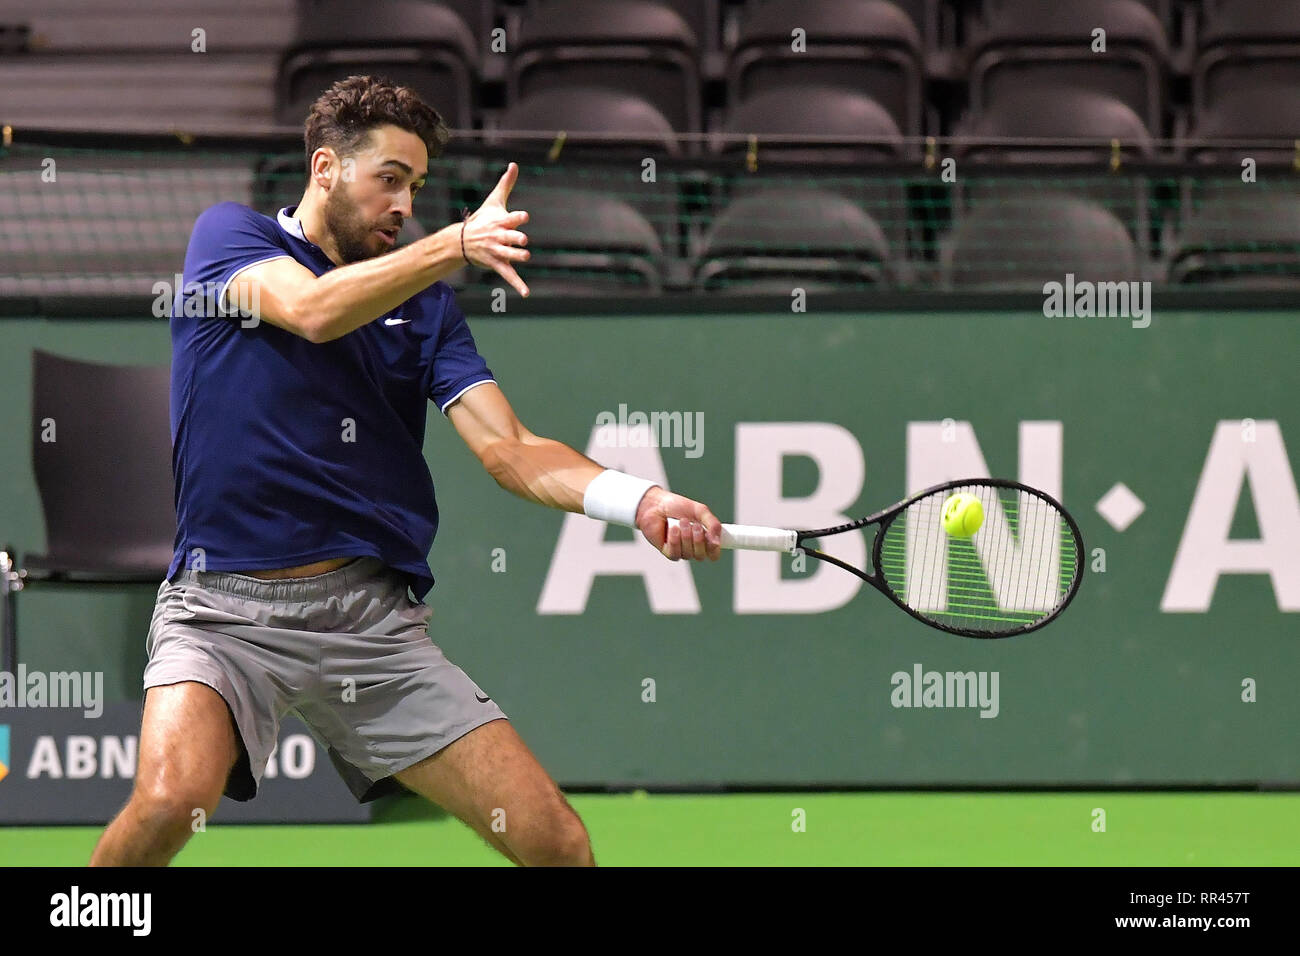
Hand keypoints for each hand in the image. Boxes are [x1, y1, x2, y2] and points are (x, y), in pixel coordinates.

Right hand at [462, 162, 530, 296]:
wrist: (462, 241)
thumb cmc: (482, 218)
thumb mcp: (494, 200)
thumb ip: (506, 184)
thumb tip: (514, 164)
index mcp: (499, 221)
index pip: (509, 218)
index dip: (517, 218)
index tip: (524, 216)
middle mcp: (498, 237)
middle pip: (508, 238)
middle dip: (515, 238)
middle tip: (522, 240)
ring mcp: (497, 251)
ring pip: (508, 255)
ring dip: (516, 256)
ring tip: (525, 256)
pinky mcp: (497, 264)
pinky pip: (508, 275)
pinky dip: (518, 284)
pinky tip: (526, 293)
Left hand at [635, 487, 722, 560]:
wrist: (656, 504)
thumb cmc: (677, 506)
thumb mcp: (700, 511)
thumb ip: (713, 524)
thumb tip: (717, 541)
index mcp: (703, 538)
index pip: (713, 554)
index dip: (714, 550)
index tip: (713, 540)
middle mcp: (693, 547)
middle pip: (701, 556)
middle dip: (698, 540)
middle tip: (694, 525)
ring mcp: (680, 550)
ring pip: (688, 554)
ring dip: (686, 537)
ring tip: (681, 522)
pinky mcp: (668, 551)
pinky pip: (675, 553)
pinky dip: (675, 540)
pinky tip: (672, 528)